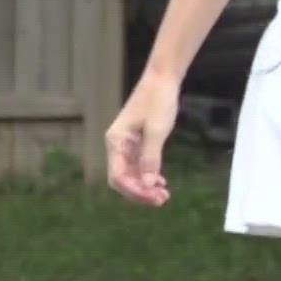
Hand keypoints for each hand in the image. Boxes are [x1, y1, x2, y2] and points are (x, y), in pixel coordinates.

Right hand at [104, 72, 179, 205]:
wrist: (162, 80)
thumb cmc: (158, 101)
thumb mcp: (157, 131)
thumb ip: (151, 158)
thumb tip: (147, 184)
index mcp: (116, 141)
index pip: (118, 177)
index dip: (135, 192)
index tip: (155, 198)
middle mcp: (117, 145)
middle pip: (122, 179)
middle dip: (140, 193)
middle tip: (162, 200)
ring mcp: (126, 145)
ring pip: (131, 174)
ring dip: (145, 187)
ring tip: (164, 195)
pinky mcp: (136, 142)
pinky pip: (138, 166)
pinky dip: (148, 176)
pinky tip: (160, 183)